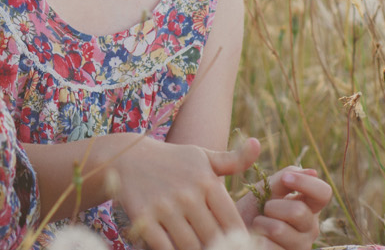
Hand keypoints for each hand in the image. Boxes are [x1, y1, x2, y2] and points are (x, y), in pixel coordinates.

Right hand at [110, 135, 260, 249]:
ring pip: (190, 247)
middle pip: (213, 239)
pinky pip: (164, 247)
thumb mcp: (203, 156)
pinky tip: (176, 248)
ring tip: (199, 249)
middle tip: (217, 248)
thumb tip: (256, 144)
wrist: (127, 158)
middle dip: (218, 248)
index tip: (236, 245)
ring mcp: (164, 207)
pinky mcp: (143, 218)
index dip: (239, 241)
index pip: (233, 223)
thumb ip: (233, 160)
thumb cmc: (172, 160)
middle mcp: (188, 194)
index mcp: (207, 181)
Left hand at [236, 166, 331, 249]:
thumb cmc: (254, 207)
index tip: (285, 179)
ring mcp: (301, 246)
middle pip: (298, 212)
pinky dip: (256, 240)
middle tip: (264, 209)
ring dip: (261, 223)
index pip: (324, 193)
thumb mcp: (268, 187)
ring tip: (259, 225)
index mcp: (309, 206)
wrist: (235, 229)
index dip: (306, 183)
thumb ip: (287, 177)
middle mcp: (310, 228)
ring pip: (279, 230)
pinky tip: (257, 240)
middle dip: (272, 206)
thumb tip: (313, 172)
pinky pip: (268, 247)